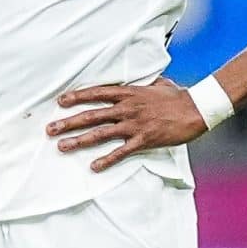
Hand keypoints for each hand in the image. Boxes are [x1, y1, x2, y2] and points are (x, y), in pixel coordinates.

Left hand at [49, 78, 207, 171]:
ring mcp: (134, 125)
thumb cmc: (177, 96)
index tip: (59, 101)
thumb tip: (138, 80)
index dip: (77, 97)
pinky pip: (122, 152)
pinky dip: (107, 160)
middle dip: (68, 122)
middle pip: (91, 115)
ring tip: (62, 146)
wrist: (197, 108)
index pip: (96, 93)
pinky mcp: (144, 140)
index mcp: (128, 93)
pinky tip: (93, 167)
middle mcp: (127, 108)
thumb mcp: (156, 83)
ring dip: (79, 141)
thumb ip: (141, 84)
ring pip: (100, 134)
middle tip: (50, 129)